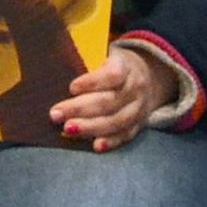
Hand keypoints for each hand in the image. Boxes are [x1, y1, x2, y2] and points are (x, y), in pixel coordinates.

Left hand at [49, 45, 175, 152]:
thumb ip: (87, 69)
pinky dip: (110, 142)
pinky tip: (95, 146)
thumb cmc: (114, 68)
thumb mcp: (106, 59)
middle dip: (80, 109)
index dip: (92, 82)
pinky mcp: (139, 125)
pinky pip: (125, 135)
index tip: (72, 87)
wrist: (150, 77)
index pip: (112, 75)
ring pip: (116, 120)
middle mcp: (135, 88)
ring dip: (91, 127)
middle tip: (56, 114)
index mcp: (126, 67)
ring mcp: (139, 108)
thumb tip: (55, 82)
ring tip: (68, 129)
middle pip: (109, 101)